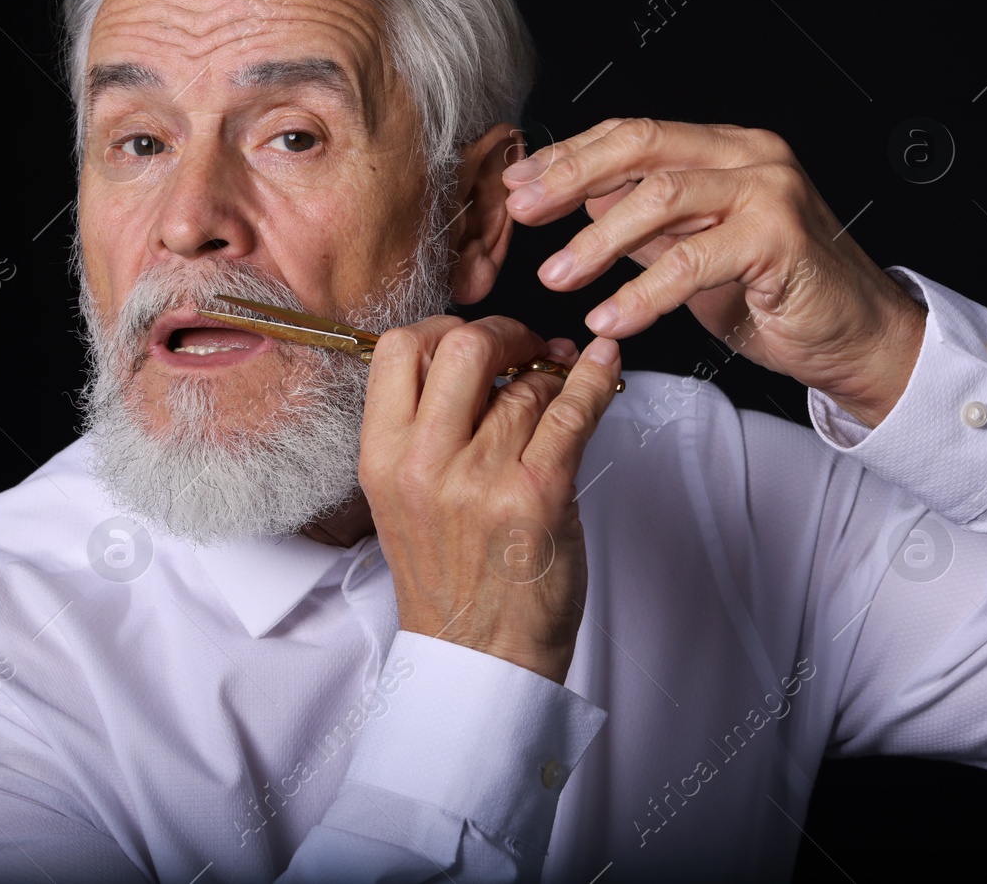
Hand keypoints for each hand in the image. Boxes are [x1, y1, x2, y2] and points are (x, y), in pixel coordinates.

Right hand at [358, 316, 621, 683]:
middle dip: (504, 333)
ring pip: (526, 384)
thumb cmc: (448, 580)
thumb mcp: (404, 498)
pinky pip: (573, 411)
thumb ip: (424, 429)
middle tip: (526, 347)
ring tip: (563, 382)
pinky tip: (605, 366)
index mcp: (382, 458)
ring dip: (553, 373)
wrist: (479, 659)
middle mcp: (423, 463)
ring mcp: (479, 478)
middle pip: (460, 345)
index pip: (395, 349)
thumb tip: (480, 357)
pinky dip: (597, 378)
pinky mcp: (537, 495)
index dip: (441, 328)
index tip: (473, 341)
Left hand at [503, 118, 926, 426]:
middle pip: (641, 146)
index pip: (632, 135)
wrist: (855, 338)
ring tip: (556, 277)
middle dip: (570, 177)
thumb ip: (648, 224)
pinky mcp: (780, 237)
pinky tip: (609, 318)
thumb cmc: (778, 295)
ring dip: (597, 241)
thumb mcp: (695, 252)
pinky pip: (693, 262)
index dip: (568, 156)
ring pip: (662, 197)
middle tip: (521, 213)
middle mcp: (749, 156)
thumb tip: (583, 199)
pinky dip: (643, 293)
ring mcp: (769, 191)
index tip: (518, 185)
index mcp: (724, 149)